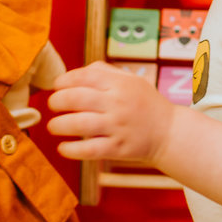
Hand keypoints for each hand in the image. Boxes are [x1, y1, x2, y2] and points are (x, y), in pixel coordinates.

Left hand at [47, 61, 175, 163]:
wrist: (169, 131)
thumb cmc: (145, 102)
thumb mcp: (130, 79)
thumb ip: (103, 72)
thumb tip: (74, 72)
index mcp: (119, 83)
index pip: (84, 76)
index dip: (64, 80)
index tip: (56, 86)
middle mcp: (117, 103)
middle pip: (77, 98)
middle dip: (57, 101)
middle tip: (52, 105)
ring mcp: (118, 126)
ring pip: (80, 124)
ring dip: (59, 126)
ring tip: (52, 127)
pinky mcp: (119, 148)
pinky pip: (90, 150)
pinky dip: (72, 150)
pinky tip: (62, 148)